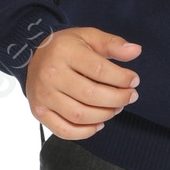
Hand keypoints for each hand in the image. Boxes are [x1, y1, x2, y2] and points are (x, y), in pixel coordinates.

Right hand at [25, 27, 140, 138]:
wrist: (34, 55)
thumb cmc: (66, 47)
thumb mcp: (89, 37)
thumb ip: (113, 44)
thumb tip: (136, 51)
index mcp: (64, 52)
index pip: (99, 70)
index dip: (122, 78)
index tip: (134, 80)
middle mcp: (50, 74)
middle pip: (91, 95)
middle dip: (117, 99)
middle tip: (130, 97)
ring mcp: (43, 95)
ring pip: (80, 115)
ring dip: (105, 115)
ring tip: (116, 107)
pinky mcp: (39, 111)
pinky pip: (64, 130)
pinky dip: (85, 132)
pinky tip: (99, 123)